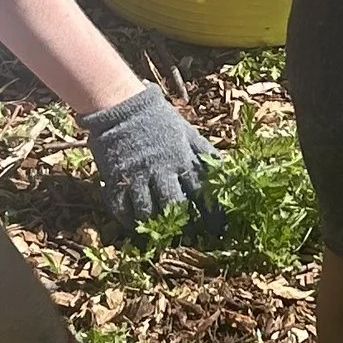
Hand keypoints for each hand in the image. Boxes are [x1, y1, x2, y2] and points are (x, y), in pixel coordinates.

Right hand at [83, 83, 218, 226]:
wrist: (122, 106)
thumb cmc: (158, 118)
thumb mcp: (186, 132)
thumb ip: (203, 152)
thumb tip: (225, 168)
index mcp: (181, 159)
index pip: (202, 192)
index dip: (212, 213)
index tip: (220, 228)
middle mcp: (161, 171)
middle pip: (175, 206)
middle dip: (184, 225)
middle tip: (190, 237)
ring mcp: (138, 176)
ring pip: (148, 211)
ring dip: (155, 225)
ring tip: (161, 233)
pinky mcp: (117, 179)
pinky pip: (122, 208)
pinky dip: (129, 219)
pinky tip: (135, 224)